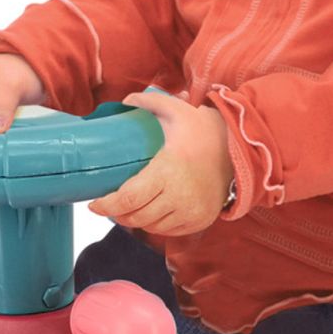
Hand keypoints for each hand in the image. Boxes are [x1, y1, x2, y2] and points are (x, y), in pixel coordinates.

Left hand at [88, 91, 234, 235]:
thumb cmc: (203, 131)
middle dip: (117, 213)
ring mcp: (190, 212)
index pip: (128, 199)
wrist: (238, 152)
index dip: (106, 205)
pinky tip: (151, 210)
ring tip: (129, 206)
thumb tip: (125, 102)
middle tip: (109, 203)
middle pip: (135, 217)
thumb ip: (148, 102)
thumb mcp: (176, 110)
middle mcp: (179, 197)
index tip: (94, 204)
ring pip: (150, 226)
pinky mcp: (199, 221)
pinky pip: (167, 231)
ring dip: (135, 219)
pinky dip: (155, 224)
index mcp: (168, 171)